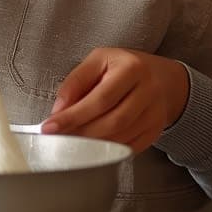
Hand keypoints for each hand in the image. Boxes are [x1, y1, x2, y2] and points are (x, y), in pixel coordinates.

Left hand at [40, 48, 189, 153]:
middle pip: (112, 121)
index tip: (49, 126)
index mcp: (131, 68)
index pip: (100, 98)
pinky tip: (91, 147)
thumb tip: (59, 110)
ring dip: (92, 144)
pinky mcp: (155, 131)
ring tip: (70, 142)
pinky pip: (128, 147)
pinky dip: (107, 150)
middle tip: (58, 137)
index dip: (73, 115)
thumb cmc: (123, 67)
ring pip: (120, 138)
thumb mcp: (98, 60)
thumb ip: (77, 82)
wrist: (161, 78)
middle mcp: (147, 91)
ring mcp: (155, 114)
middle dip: (81, 133)